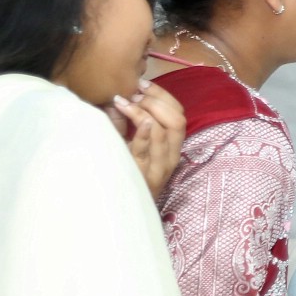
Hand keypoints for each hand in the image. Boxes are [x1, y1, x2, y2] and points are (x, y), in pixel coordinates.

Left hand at [114, 79, 185, 199]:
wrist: (117, 210)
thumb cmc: (121, 173)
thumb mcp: (124, 146)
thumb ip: (122, 124)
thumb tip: (116, 99)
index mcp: (171, 148)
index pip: (179, 115)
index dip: (164, 96)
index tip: (142, 85)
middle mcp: (170, 157)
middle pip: (177, 121)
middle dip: (157, 101)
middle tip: (135, 93)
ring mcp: (159, 168)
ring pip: (167, 132)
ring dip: (146, 112)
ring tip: (125, 104)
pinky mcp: (144, 176)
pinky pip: (147, 150)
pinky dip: (145, 132)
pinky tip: (138, 121)